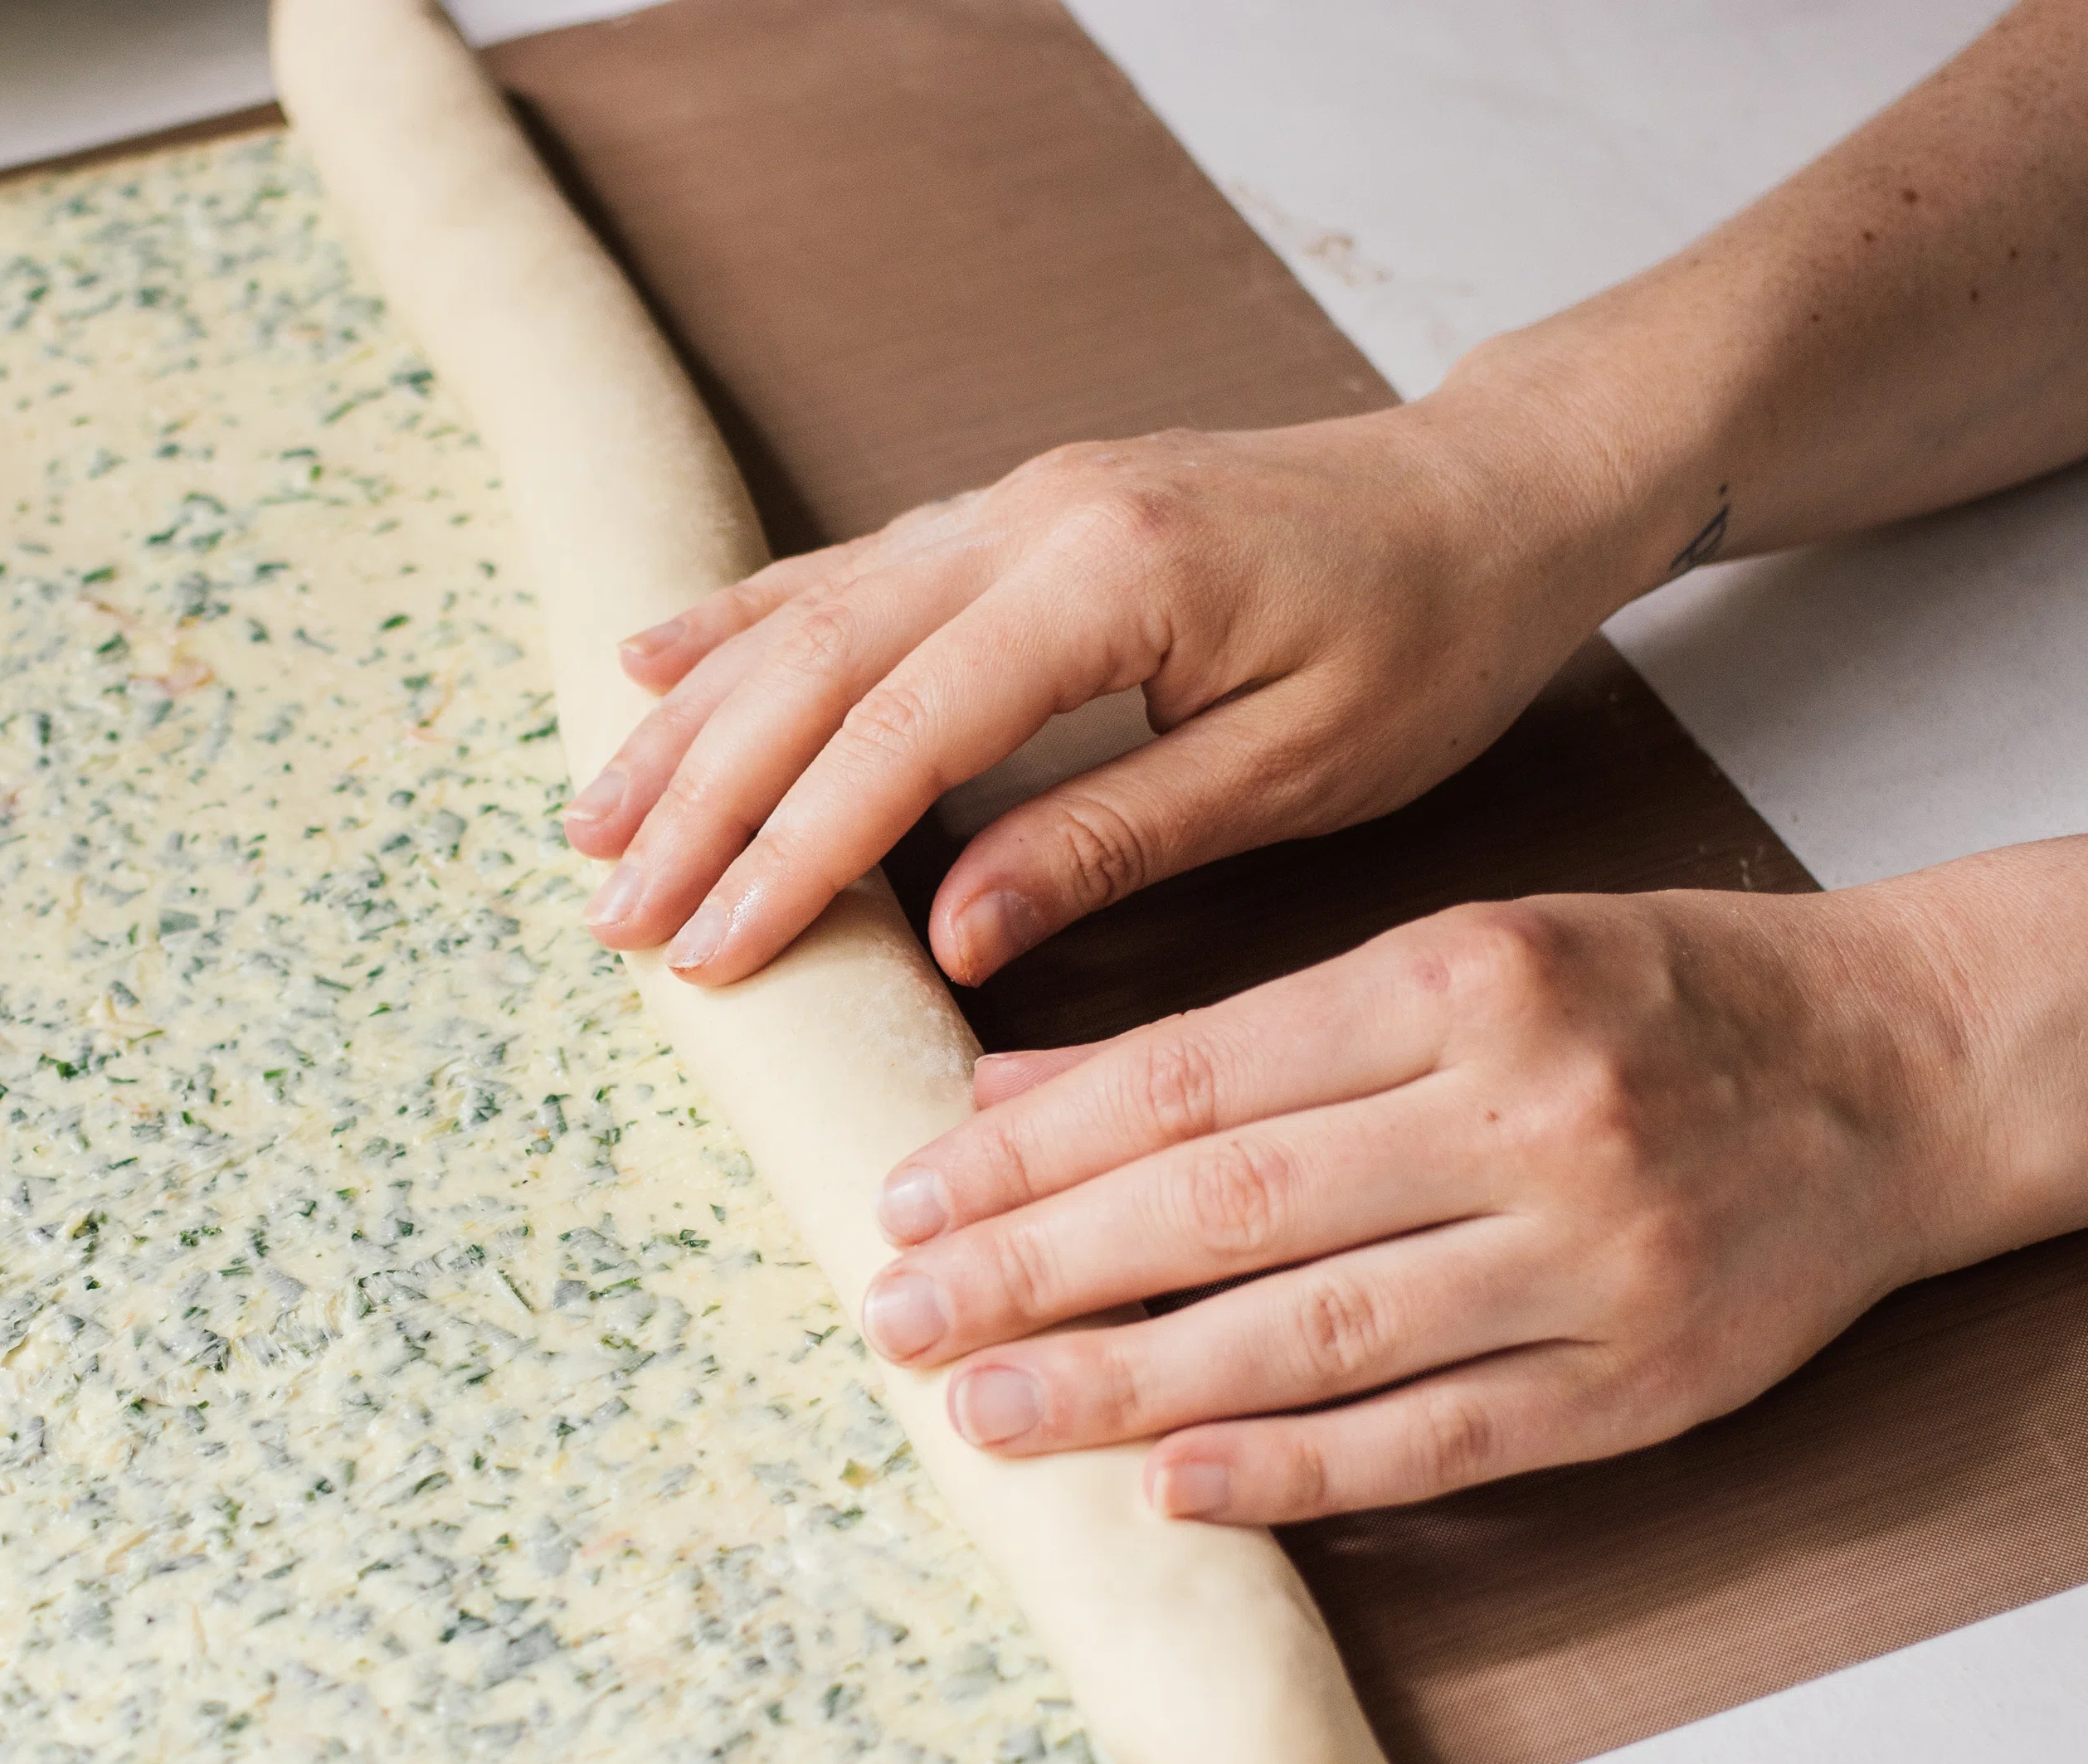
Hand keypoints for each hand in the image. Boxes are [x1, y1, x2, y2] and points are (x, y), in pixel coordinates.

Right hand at [567, 400, 1639, 986]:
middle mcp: (1036, 514)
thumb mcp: (1299, 768)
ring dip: (693, 721)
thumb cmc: (1430, 637)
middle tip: (613, 915)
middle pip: (819, 665)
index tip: (709, 949)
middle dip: (700, 798)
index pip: (902, 728)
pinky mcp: (1012, 507)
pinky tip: (654, 663)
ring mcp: (1012, 498)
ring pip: (808, 610)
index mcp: (1112, 578)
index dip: (791, 848)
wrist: (1494, 491)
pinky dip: (743, 622)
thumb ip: (1112, 838)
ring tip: (593, 823)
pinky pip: (845, 566)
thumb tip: (953, 936)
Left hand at [849, 889, 2018, 1522]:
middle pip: (1226, 1210)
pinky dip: (1294, 1471)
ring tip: (983, 1410)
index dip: (1028, 1152)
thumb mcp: (1445, 957)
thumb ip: (1235, 1037)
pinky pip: (1436, 1442)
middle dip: (1036, 1270)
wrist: (1900, 1066)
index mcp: (1458, 980)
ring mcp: (1589, 1261)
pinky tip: (1168, 1489)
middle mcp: (1523, 1114)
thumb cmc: (1641, 997)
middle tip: (896, 1319)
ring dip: (1126, 1384)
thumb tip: (1008, 1097)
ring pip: (1312, 1338)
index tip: (901, 1198)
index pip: (1191, 1081)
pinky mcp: (1641, 1387)